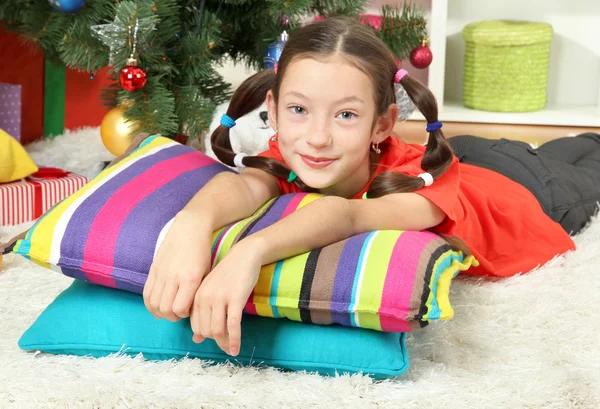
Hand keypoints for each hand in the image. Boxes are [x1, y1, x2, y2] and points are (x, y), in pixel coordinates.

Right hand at [143, 211, 212, 321]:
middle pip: (165, 309)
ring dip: (160, 312)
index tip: (189, 310)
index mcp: (190, 279)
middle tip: (179, 312)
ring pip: (153, 304)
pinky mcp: (153, 269)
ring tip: (169, 310)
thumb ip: (198, 292)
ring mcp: (161, 273)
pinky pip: (146, 293)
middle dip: (172, 316)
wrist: (190, 228)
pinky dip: (150, 304)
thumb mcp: (207, 273)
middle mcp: (173, 277)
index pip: (179, 309)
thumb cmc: (203, 252)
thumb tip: (190, 312)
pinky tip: (157, 306)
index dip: (184, 315)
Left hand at [190, 239, 262, 355]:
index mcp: (197, 296)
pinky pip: (233, 325)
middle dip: (216, 341)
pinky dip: (234, 340)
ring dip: (224, 343)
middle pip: (206, 330)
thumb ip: (203, 313)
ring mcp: (219, 298)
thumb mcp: (212, 291)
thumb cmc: (229, 274)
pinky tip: (236, 349)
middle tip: (225, 344)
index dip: (206, 336)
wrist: (245, 255)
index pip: (196, 326)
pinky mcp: (235, 299)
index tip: (216, 339)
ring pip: (217, 330)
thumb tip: (196, 339)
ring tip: (231, 349)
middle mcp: (205, 298)